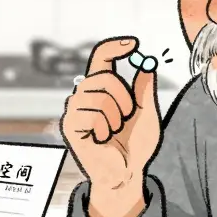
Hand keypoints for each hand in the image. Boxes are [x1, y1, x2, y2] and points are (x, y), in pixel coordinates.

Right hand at [60, 37, 160, 216]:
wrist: (127, 172)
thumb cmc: (134, 146)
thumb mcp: (146, 112)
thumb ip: (144, 88)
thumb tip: (146, 62)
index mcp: (100, 90)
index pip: (101, 59)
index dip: (114, 47)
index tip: (133, 44)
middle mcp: (84, 97)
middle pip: (102, 76)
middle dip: (123, 96)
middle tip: (127, 116)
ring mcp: (75, 111)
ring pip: (98, 95)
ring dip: (115, 115)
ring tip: (114, 131)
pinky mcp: (70, 126)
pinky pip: (90, 113)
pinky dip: (104, 127)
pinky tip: (103, 139)